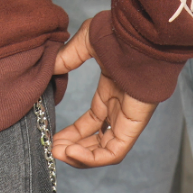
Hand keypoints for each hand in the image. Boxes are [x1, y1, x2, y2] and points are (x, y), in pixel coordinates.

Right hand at [49, 20, 155, 167]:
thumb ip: (68, 56)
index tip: (54, 136)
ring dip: (82, 157)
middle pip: (98, 138)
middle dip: (75, 147)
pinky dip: (94, 158)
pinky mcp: (134, 124)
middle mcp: (121, 107)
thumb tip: (51, 66)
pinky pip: (116, 151)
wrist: (141, 34)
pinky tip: (73, 152)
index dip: (73, 132)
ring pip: (106, 149)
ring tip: (59, 153)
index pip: (93, 121)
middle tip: (54, 149)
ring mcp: (128, 117)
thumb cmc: (120, 34)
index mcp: (113, 90)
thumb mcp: (87, 43)